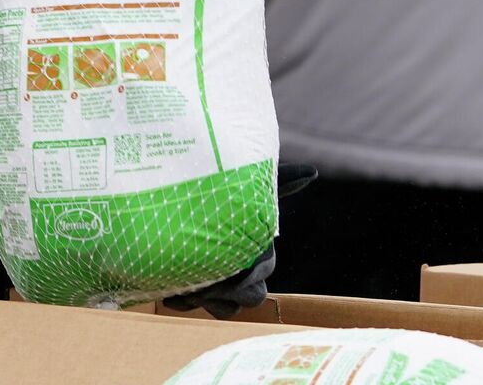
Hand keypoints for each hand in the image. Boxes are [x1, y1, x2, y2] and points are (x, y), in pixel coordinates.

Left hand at [159, 164, 316, 317]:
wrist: (177, 207)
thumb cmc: (219, 194)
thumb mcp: (247, 187)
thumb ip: (281, 182)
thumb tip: (312, 171)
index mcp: (260, 250)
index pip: (264, 270)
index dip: (251, 274)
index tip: (236, 270)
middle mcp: (245, 273)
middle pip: (252, 296)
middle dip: (229, 291)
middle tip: (205, 281)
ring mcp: (222, 287)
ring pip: (228, 309)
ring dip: (208, 301)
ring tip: (186, 289)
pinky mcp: (197, 295)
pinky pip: (200, 310)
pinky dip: (185, 304)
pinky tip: (170, 294)